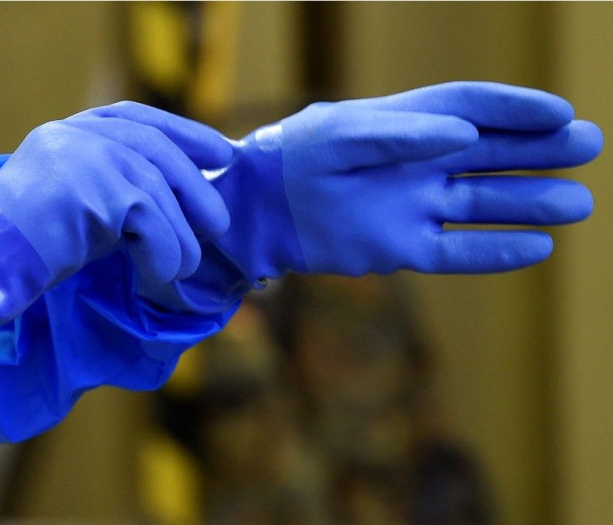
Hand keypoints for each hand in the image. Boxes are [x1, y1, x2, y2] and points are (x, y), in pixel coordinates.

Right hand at [0, 101, 231, 285]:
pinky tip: (162, 273)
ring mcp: (82, 157)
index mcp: (74, 131)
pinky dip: (164, 252)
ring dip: (181, 236)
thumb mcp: (86, 204)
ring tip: (187, 266)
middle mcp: (77, 134)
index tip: (221, 153)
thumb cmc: (35, 245)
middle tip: (219, 222)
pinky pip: (148, 220)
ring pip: (155, 191)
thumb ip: (123, 189)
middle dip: (196, 188)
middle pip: (155, 150)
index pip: (139, 118)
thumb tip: (187, 199)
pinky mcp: (90, 190)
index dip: (186, 133)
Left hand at [208, 81, 601, 280]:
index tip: (559, 111)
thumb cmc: (292, 161)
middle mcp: (418, 165)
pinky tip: (537, 248)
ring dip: (529, 203)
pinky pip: (456, 252)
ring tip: (578, 202)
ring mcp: (413, 207)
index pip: (472, 108)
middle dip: (538, 151)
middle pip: (490, 154)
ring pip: (483, 204)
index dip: (515, 108)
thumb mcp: (337, 137)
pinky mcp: (402, 247)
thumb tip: (461, 133)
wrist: (258, 212)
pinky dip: (494, 252)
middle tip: (589, 145)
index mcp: (404, 125)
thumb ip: (396, 134)